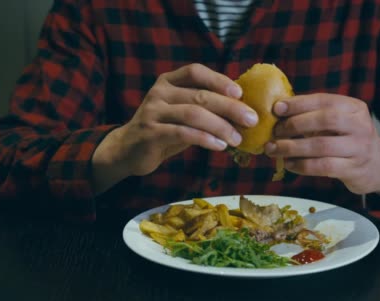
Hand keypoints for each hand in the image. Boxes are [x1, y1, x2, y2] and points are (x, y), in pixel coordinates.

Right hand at [91, 63, 257, 192]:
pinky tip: (220, 146)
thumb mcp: (182, 113)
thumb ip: (204, 107)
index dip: (219, 80)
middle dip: (230, 108)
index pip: (195, 71)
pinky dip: (205, 139)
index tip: (240, 94)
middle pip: (200, 95)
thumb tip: (243, 109)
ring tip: (238, 138)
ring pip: (193, 114)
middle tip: (251, 120)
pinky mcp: (150, 132)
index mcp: (168, 81)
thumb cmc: (163, 129)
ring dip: (221, 126)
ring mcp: (153, 111)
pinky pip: (183, 133)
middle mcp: (159, 92)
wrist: (127, 149)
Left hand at [264, 93, 379, 204]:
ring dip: (292, 147)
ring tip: (273, 149)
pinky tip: (289, 164)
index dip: (299, 103)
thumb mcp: (340, 121)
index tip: (277, 108)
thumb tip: (279, 111)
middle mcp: (360, 125)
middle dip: (295, 124)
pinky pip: (323, 167)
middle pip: (325, 120)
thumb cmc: (349, 140)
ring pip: (321, 146)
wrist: (379, 165)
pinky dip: (302, 165)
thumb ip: (316, 114)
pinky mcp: (354, 169)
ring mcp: (360, 148)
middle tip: (275, 131)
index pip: (324, 100)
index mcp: (355, 107)